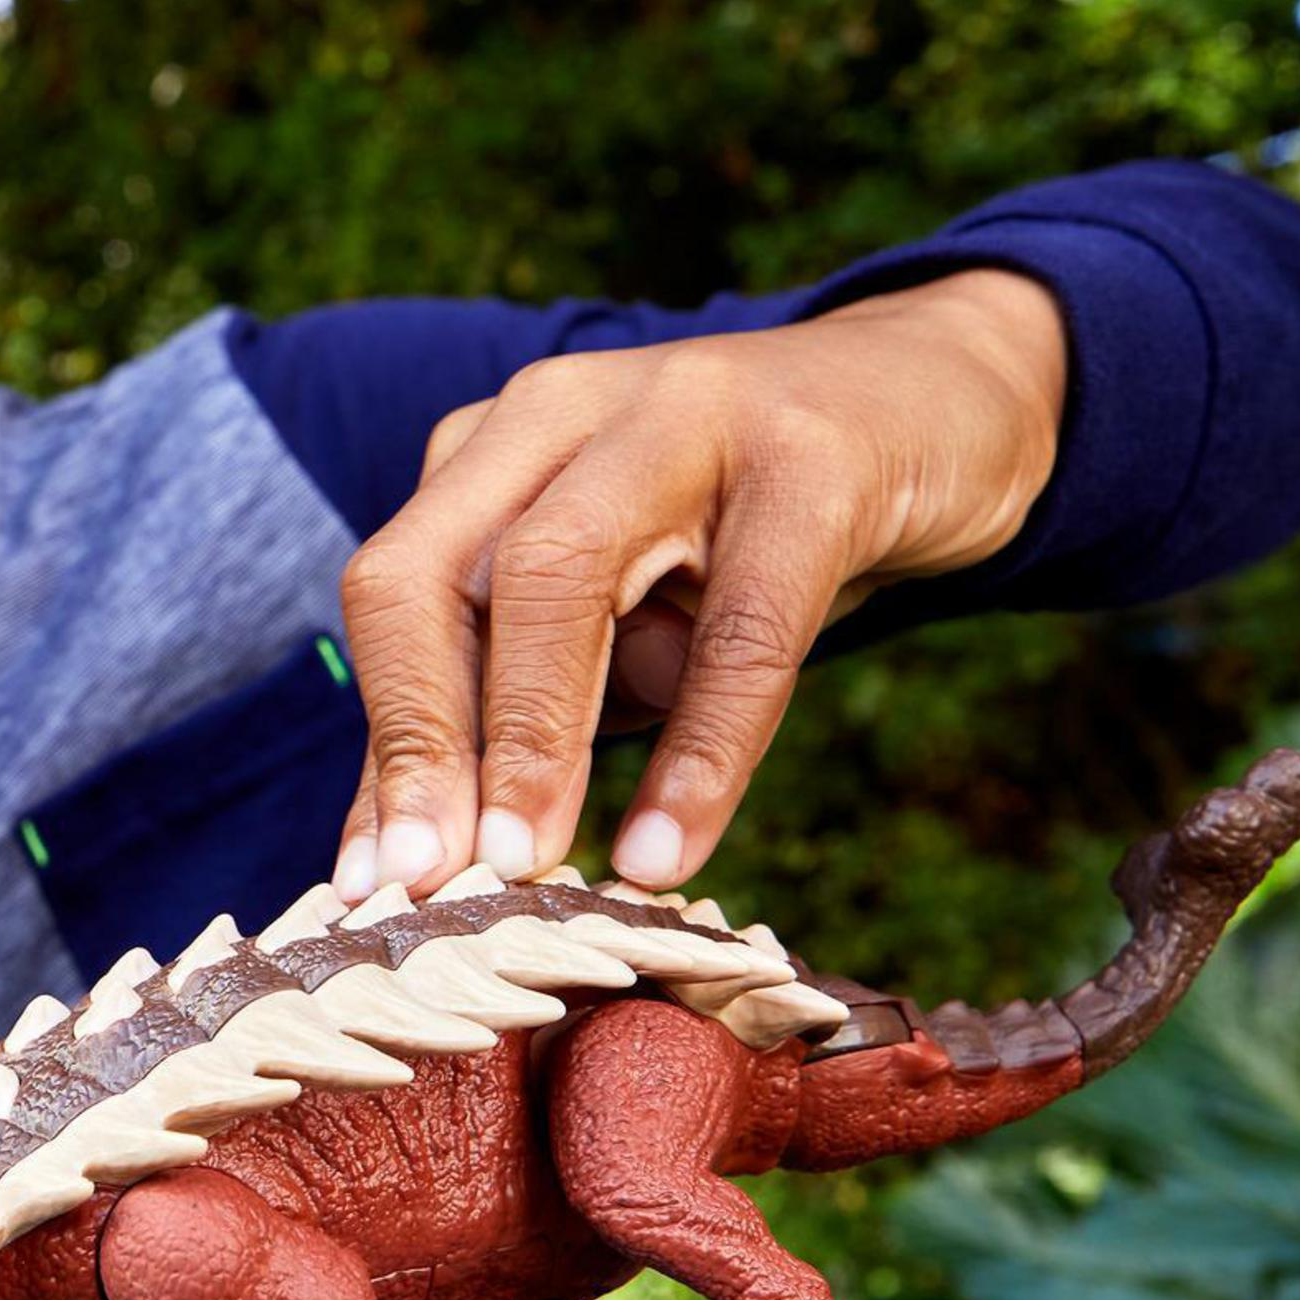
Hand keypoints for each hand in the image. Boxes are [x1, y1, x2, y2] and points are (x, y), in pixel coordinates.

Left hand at [333, 268, 1066, 896]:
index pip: (396, 597)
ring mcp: (682, 416)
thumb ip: (511, 720)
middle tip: (426, 884)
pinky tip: (671, 846)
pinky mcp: (810, 460)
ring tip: (523, 868)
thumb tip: (404, 872)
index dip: (380, 749)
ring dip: (534, 737)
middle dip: (427, 740)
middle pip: (445, 576)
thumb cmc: (742, 538)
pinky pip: (745, 622)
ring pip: (564, 573)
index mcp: (494, 450)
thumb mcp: (614, 618)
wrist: (933, 407)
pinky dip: (701, 747)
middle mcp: (562, 413)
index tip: (366, 892)